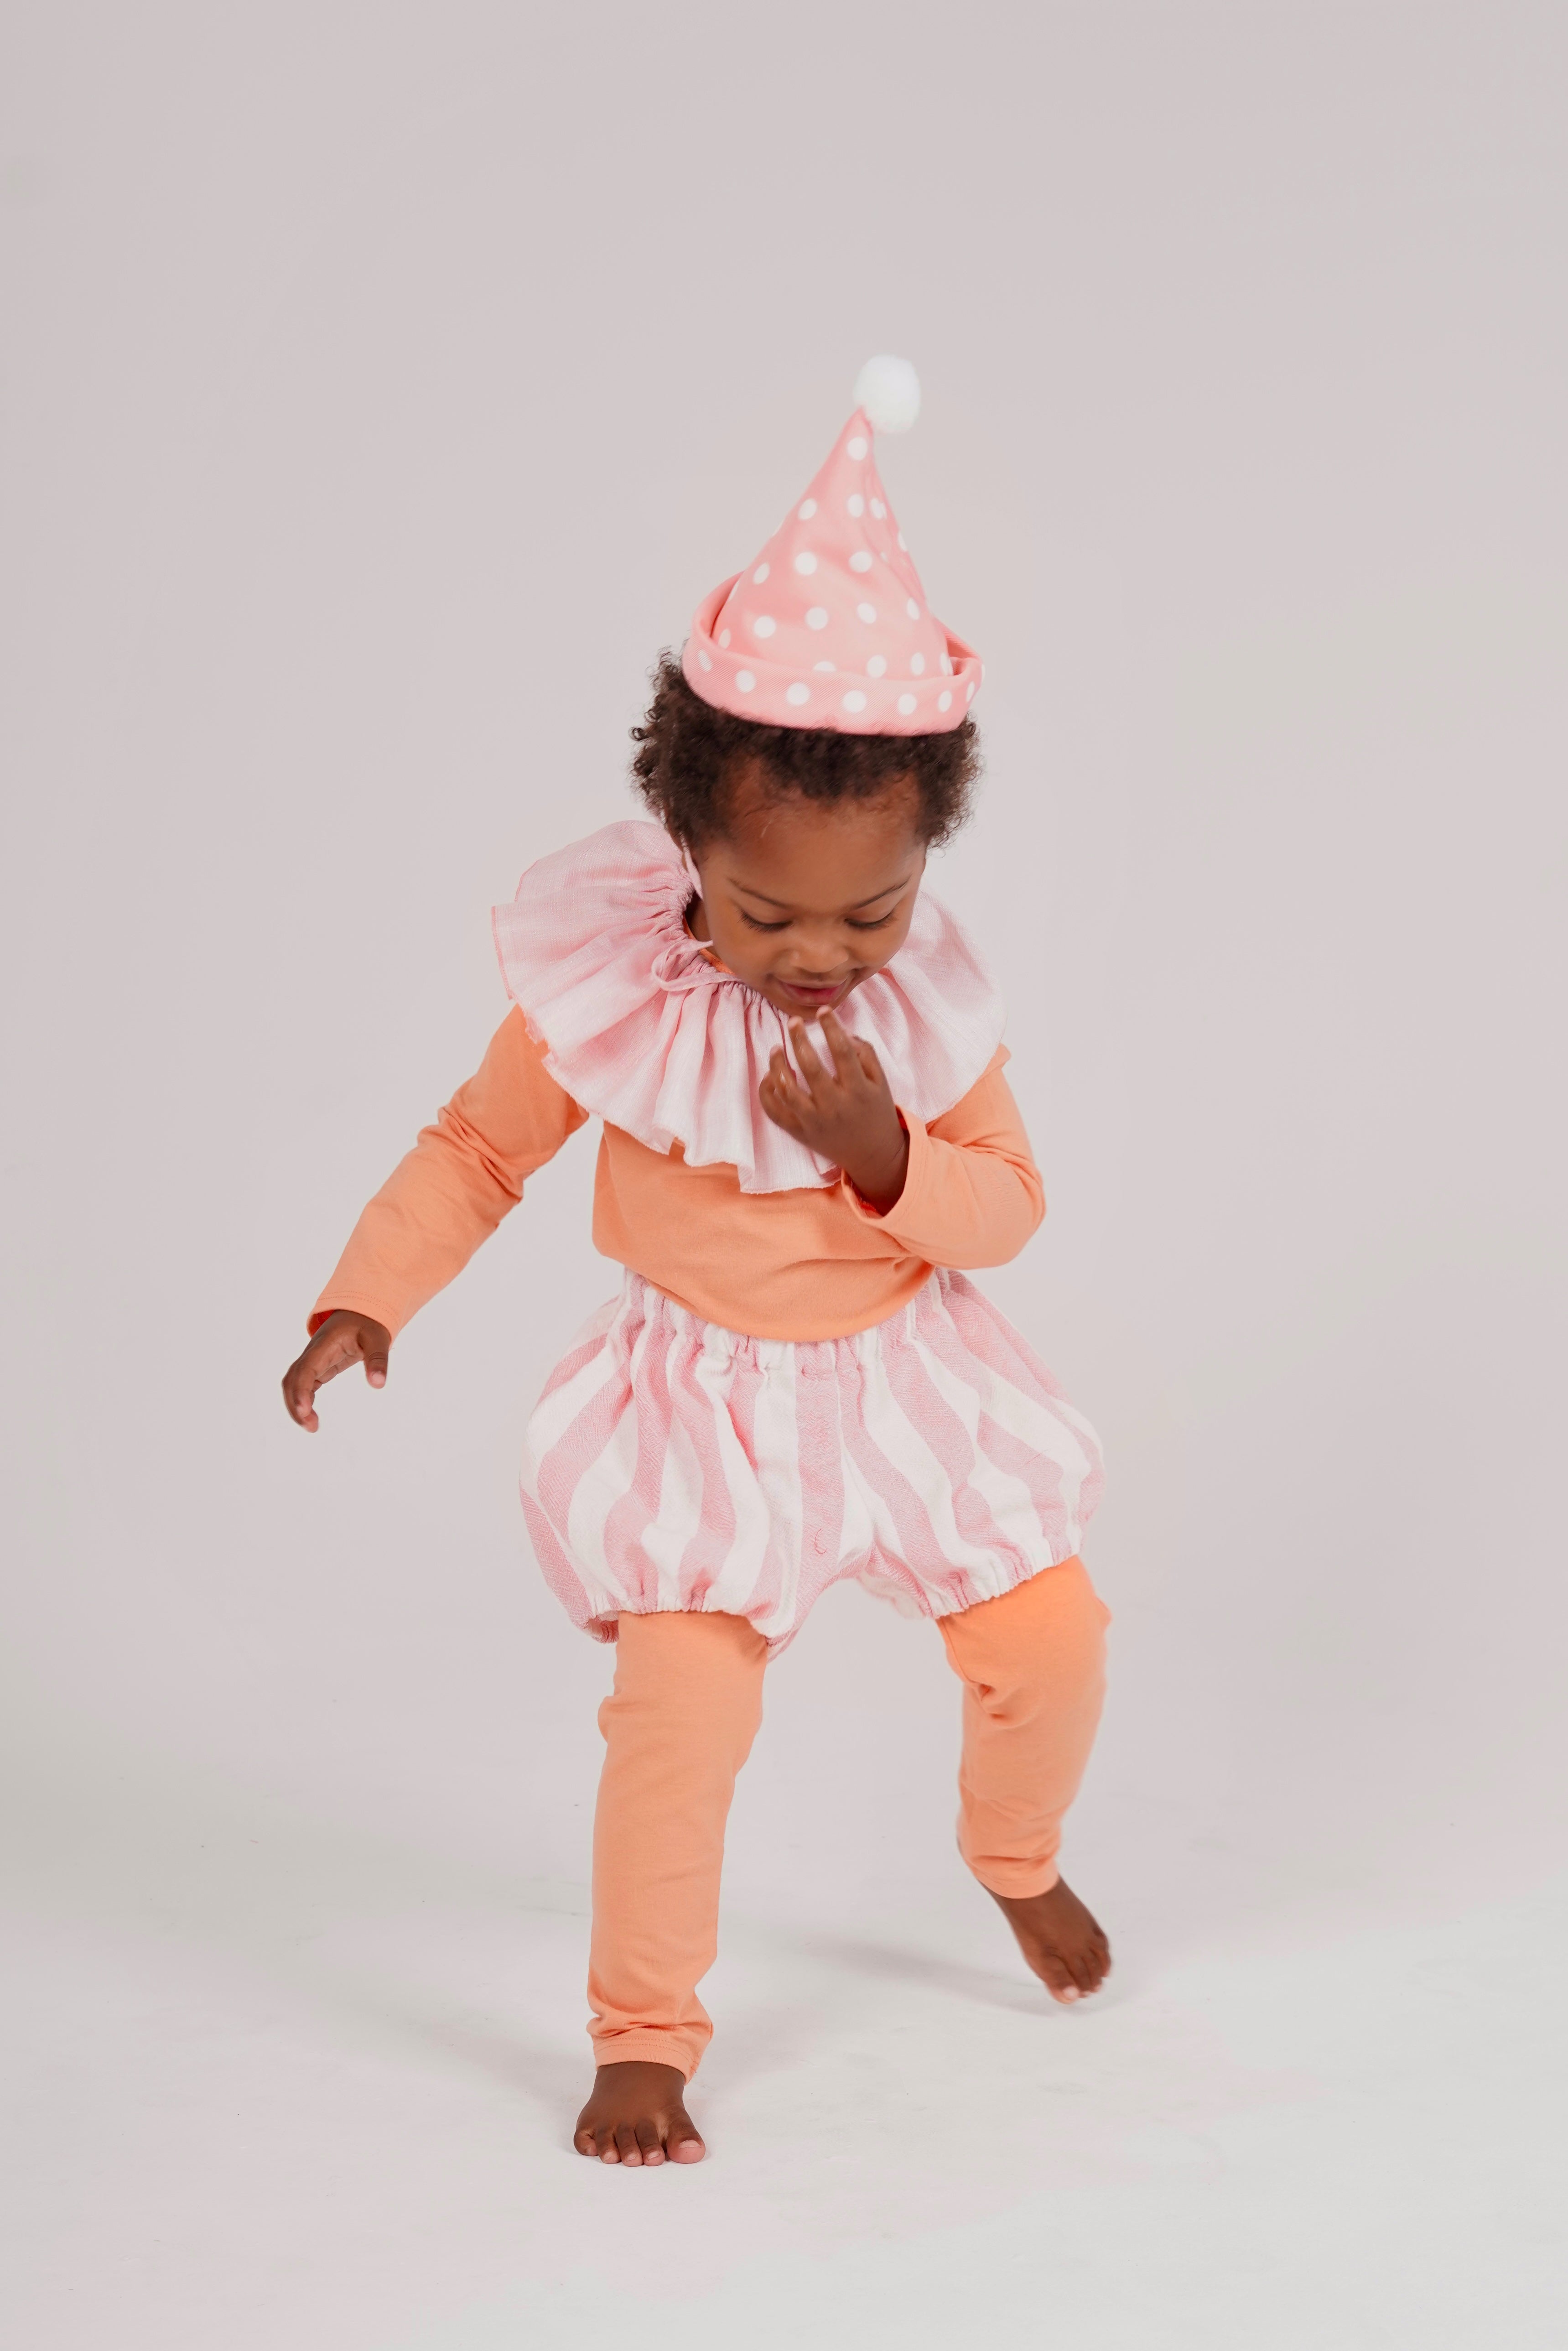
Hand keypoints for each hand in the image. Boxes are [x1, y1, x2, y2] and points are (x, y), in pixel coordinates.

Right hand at [281, 1310, 391, 1431]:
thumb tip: (378, 1384)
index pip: (306, 1369)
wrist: (360, 1311)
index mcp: (324, 1345)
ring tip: (312, 1427)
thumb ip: (378, 1359)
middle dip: (296, 1404)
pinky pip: (303, 1385)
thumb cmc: (367, 1323)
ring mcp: (313, 1360)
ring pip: (294, 1384)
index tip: (305, 1411)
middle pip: (293, 1380)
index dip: (302, 1390)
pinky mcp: (318, 1367)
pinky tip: (311, 1417)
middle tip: (311, 1427)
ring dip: (296, 1405)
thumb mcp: (378, 1338)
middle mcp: (313, 1353)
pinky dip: (303, 1401)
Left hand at [758, 1009, 909, 1212]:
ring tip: (776, 1048)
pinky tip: (770, 1076)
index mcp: (857, 1090)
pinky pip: (775, 1112)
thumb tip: (843, 1032)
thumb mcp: (880, 1083)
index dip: (831, 1027)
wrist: (872, 1155)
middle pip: (810, 1066)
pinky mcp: (800, 1133)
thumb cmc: (875, 1112)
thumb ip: (866, 1055)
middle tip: (793, 1022)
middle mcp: (834, 1106)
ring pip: (786, 1089)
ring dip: (777, 1065)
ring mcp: (814, 1121)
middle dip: (799, 1039)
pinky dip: (767, 1092)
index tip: (823, 1011)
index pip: (842, 1051)